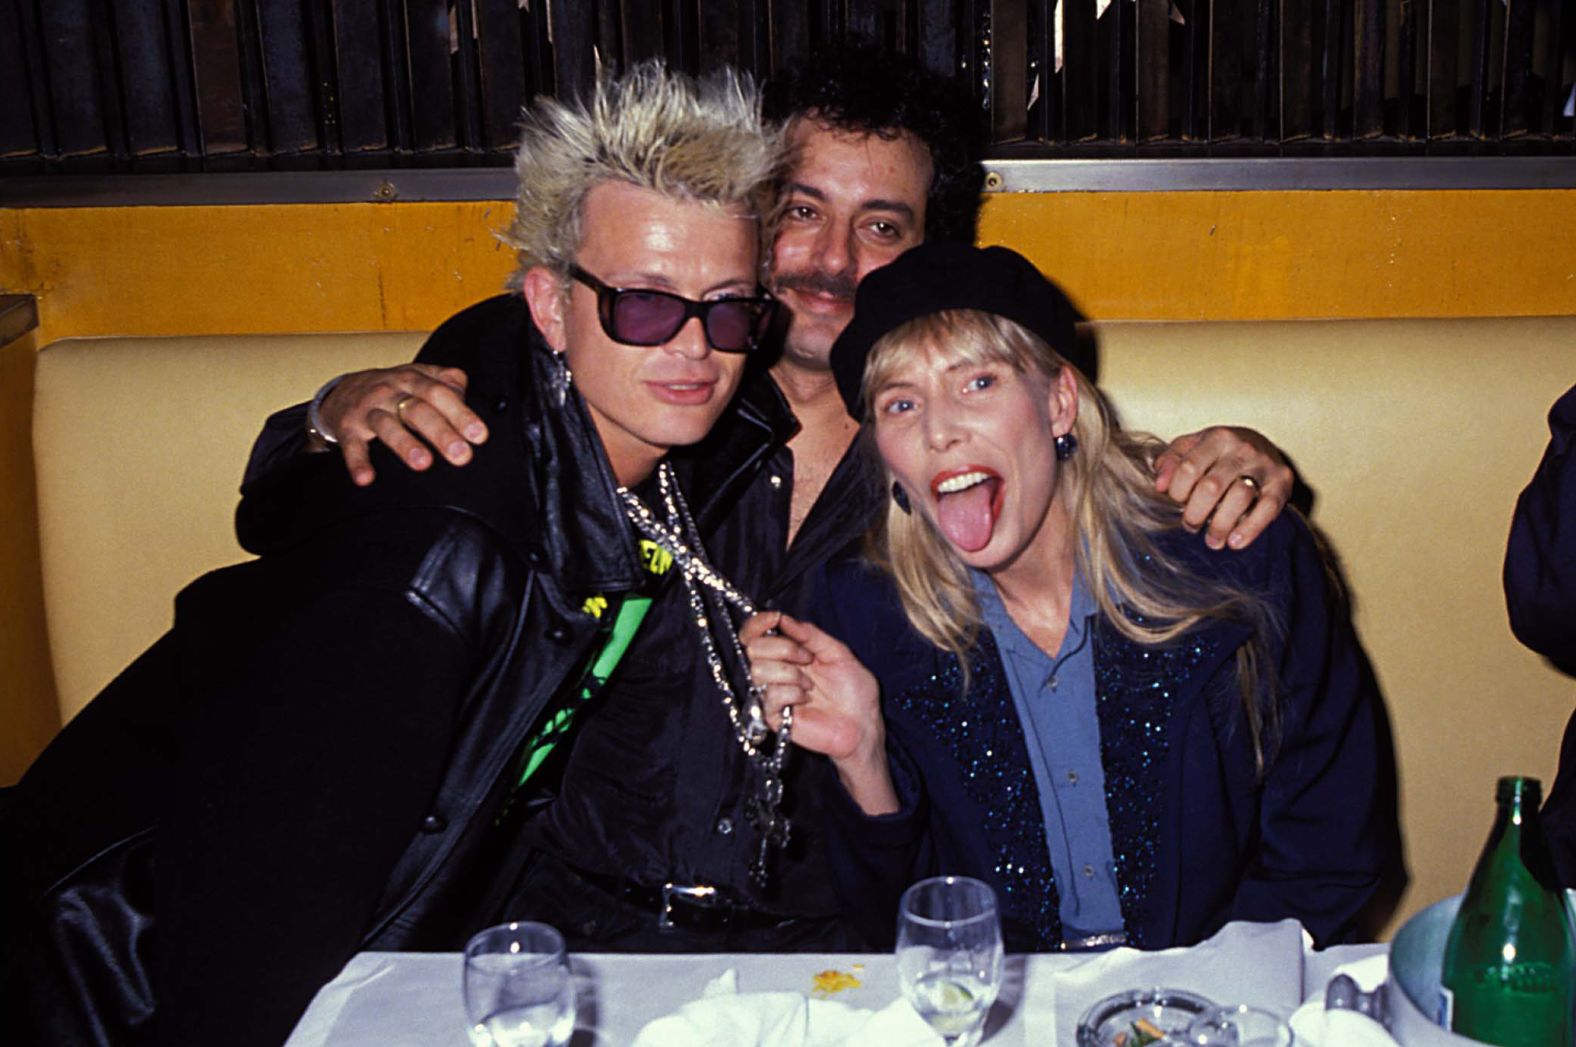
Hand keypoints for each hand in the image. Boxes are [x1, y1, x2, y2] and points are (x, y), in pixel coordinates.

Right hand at [315, 364, 486, 485]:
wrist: (343, 391)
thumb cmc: (394, 389)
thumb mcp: (420, 377)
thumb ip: (448, 384)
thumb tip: (469, 400)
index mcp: (414, 380)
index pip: (441, 394)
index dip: (461, 414)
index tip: (478, 435)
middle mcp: (391, 392)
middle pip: (418, 410)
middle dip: (441, 433)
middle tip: (461, 455)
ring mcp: (369, 409)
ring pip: (387, 425)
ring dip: (405, 444)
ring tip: (423, 463)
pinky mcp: (347, 428)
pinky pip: (352, 445)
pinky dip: (357, 462)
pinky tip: (366, 478)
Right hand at [741, 611, 897, 814]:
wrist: (862, 724)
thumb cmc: (854, 691)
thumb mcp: (837, 652)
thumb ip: (810, 634)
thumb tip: (784, 619)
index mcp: (788, 652)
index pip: (755, 634)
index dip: (758, 624)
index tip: (774, 620)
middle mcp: (775, 670)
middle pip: (754, 648)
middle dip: (784, 649)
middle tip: (807, 659)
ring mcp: (772, 693)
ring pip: (759, 671)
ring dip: (791, 674)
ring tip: (809, 685)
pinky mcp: (773, 716)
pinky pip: (771, 695)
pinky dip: (792, 693)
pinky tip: (805, 700)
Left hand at [1154, 426, 1292, 549]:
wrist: (1261, 446)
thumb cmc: (1219, 452)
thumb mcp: (1192, 447)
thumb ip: (1171, 461)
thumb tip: (1159, 484)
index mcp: (1217, 437)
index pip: (1188, 468)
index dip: (1177, 492)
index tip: (1176, 503)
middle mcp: (1242, 448)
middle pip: (1212, 486)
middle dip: (1195, 513)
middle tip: (1190, 526)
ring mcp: (1264, 465)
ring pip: (1239, 498)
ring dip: (1221, 525)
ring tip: (1212, 540)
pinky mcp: (1282, 483)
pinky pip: (1267, 509)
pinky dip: (1249, 529)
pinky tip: (1234, 542)